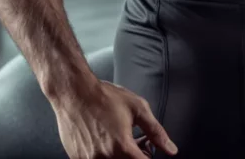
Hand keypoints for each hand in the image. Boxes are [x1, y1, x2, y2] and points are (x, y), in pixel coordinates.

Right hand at [54, 79, 177, 158]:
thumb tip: (171, 149)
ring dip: (119, 156)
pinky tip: (104, 139)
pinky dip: (103, 155)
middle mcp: (105, 158)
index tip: (146, 147)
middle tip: (135, 141)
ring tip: (118, 138)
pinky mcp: (77, 158)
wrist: (73, 92)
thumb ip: (156, 131)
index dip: (148, 156)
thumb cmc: (103, 97)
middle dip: (135, 156)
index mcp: (122, 148)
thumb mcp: (137, 108)